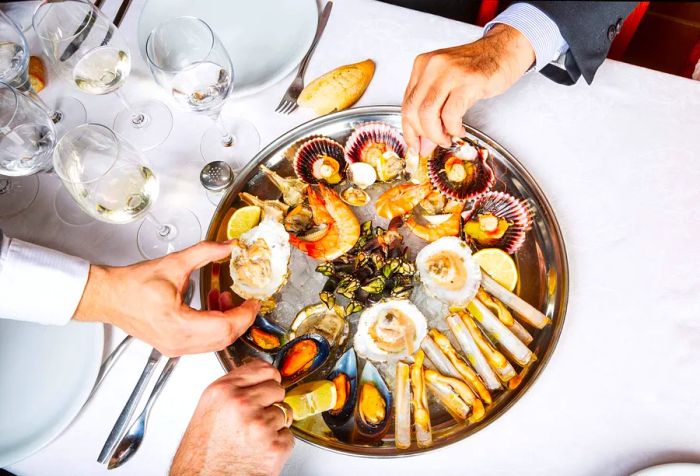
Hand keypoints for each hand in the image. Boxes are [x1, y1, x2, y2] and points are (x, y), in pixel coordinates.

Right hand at [73, 241, 258, 356]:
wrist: (109, 297)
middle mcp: (177, 342)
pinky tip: (214, 308)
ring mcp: (175, 348)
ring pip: (215, 343)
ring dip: (228, 323)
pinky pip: (203, 342)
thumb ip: (205, 253)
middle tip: (248, 303)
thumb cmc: (132, 285)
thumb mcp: (175, 264)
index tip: (253, 302)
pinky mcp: (173, 347)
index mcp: (178, 325)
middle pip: (224, 339)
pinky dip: (214, 327)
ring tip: (227, 300)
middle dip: (241, 320)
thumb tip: (227, 246)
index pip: (225, 326)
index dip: (245, 314)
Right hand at [170, 360, 293, 475]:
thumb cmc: (200, 455)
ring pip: (285, 413)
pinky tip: (259, 451)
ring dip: (275, 425)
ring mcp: (260, 425)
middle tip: (255, 420)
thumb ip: (233, 390)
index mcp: (223, 391)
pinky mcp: (275, 447)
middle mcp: (242, 404)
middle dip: (271, 403)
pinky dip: (279, 445)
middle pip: (278, 389)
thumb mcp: (208, 410)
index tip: (267, 385)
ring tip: (252, 439)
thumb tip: (257, 378)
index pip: (263, 368)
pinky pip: (289, 436)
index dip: (268, 379)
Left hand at [402, 24, 534, 155]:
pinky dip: (452, 128)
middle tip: (431, 145)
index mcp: (422, 65)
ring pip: (428, 113)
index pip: (406, 103)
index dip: (408, 130)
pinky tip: (459, 129)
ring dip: (436, 134)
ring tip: (446, 139)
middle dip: (421, 134)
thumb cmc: (476, 68)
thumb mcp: (447, 86)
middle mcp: (432, 66)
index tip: (414, 145)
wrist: (503, 51)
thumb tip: (423, 144)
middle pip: (413, 110)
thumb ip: (432, 111)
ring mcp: (449, 72)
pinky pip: (450, 114)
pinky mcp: (467, 81)